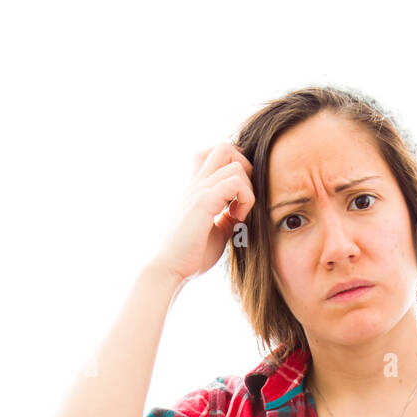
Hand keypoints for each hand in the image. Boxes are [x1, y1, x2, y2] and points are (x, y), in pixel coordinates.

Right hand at [147, 142, 254, 286]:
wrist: (169, 269)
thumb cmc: (190, 256)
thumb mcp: (216, 233)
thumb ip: (227, 218)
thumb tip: (241, 212)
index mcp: (197, 189)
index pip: (215, 156)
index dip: (235, 169)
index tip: (237, 200)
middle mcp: (196, 184)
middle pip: (224, 147)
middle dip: (245, 167)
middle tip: (243, 197)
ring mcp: (198, 190)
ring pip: (235, 162)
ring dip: (247, 188)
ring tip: (240, 213)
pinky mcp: (202, 202)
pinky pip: (235, 182)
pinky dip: (245, 198)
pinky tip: (238, 218)